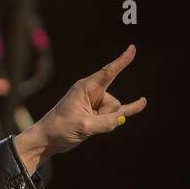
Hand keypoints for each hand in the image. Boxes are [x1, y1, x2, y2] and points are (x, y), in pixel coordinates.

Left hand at [13, 44, 146, 172]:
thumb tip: (120, 119)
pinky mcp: (97, 115)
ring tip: (84, 127)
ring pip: (114, 113)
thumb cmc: (59, 128)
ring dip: (104, 123)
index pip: (108, 72)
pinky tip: (142, 102)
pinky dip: (130, 108)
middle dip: (106, 116)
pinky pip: (118, 112)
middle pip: (113, 103)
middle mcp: (91, 93)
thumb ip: (104, 123)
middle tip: (84, 122)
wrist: (47, 140)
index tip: (132, 48)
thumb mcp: (82, 126)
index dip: (121, 61)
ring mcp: (95, 104)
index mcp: (85, 88)